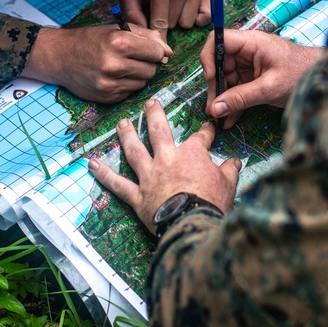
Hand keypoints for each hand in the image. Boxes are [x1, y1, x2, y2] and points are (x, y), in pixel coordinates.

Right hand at [22, 24, 173, 103]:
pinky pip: (131, 92)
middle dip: (147, 63)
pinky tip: (114, 76)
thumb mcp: (117, 29)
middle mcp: (115, 65)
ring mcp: (110, 84)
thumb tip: (169, 51)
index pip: (157, 52)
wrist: (60, 57)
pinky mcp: (107, 97)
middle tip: (132, 57)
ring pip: (143, 82)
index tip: (149, 49)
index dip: (156, 50)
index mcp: (119, 42)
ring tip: (121, 66)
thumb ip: (146, 36)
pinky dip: (127, 84)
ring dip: (137, 74)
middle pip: (152, 69)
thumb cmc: (90, 39)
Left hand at [87, 99, 239, 233]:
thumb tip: (235, 162)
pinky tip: (92, 164)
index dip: (206, 131)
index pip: (201, 137)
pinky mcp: (138, 196)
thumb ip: (229, 170)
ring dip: (127, 136)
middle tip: (150, 103)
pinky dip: (104, 175)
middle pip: (159, 131)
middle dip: (155, 115)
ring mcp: (149, 176)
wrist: (191, 223)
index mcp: (192, 155)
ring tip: (122, 124)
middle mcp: (167, 159)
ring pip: (134, 151)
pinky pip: (118, 184)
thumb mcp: (228, 184)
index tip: (208, 127)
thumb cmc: (211, 202)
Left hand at [120, 0, 209, 41]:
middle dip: (165, 22)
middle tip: (159, 9)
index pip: (160, 22)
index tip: (155, 50)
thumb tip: (142, 34)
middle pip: (174, 25)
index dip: (157, 38)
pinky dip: (196, 18)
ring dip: (179, 19)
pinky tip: (185, 9)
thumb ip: (132, 14)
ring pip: (188, 23)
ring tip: (171, 6)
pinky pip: (206, 17)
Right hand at [200, 30, 322, 129]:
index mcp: (252, 43)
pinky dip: (234, 102)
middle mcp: (248, 51)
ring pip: (228, 79)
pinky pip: (239, 88)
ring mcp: (251, 64)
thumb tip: (216, 108)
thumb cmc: (301, 74)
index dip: (210, 57)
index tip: (210, 78)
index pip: (219, 40)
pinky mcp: (256, 77)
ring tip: (221, 118)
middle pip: (221, 63)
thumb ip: (241, 98)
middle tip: (214, 109)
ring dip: (224, 99)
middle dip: (216, 86)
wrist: (323, 79)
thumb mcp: (269, 88)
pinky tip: (230, 119)